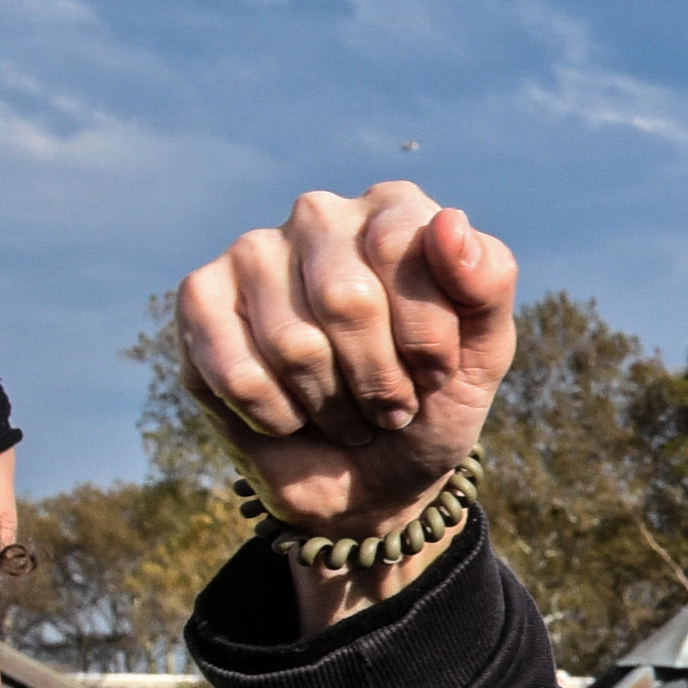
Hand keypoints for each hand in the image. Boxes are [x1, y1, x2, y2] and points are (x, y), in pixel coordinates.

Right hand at [176, 186, 518, 575]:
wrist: (374, 477)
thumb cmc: (431, 403)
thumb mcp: (482, 355)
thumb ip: (488, 283)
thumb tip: (449, 222)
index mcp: (394, 211)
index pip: (405, 248)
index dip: (425, 336)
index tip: (435, 375)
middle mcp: (319, 216)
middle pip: (347, 299)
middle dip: (379, 380)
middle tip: (390, 406)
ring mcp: (253, 252)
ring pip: (293, 344)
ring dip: (332, 406)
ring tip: (344, 412)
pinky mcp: (199, 299)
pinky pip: (237, 373)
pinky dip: (278, 418)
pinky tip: (290, 416)